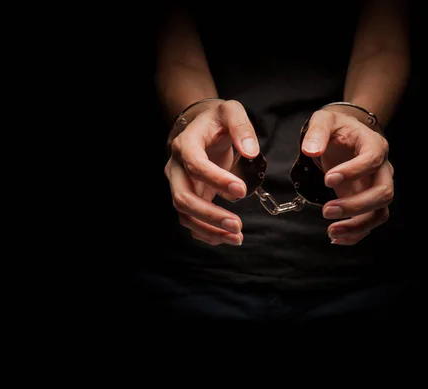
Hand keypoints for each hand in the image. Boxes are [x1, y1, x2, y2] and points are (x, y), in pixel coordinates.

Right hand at [164, 99, 259, 245]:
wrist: (201, 125)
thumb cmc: (216, 120)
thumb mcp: (231, 112)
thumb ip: (242, 128)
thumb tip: (251, 151)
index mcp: (185, 144)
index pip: (195, 165)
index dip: (216, 180)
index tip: (241, 190)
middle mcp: (176, 167)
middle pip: (182, 197)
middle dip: (209, 214)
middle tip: (237, 224)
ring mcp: (178, 184)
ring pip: (184, 213)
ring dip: (208, 229)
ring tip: (236, 237)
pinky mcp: (187, 196)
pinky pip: (190, 220)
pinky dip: (206, 233)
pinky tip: (226, 237)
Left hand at [301, 109, 393, 244]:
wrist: (346, 135)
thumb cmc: (336, 128)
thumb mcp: (324, 121)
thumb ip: (317, 132)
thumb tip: (311, 150)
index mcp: (373, 145)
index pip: (372, 160)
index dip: (353, 172)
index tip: (327, 179)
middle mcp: (382, 168)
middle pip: (383, 192)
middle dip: (355, 205)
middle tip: (327, 211)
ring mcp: (377, 186)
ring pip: (380, 212)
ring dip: (357, 225)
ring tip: (331, 231)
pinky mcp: (368, 200)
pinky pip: (371, 221)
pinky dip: (356, 233)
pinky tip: (336, 236)